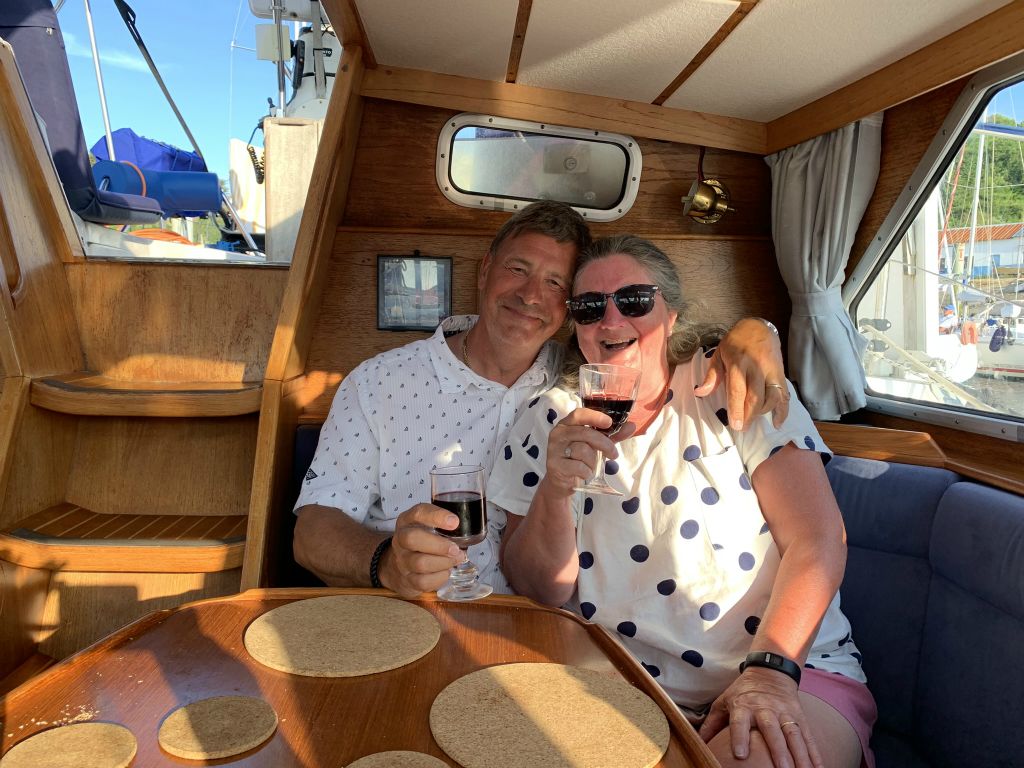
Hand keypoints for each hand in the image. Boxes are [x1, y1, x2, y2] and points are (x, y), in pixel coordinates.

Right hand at [380, 503, 465, 597]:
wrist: (401, 566)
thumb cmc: (423, 541)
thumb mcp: (429, 526)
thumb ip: (444, 524)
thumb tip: (470, 528)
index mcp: (407, 521)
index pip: (418, 513)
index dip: (436, 516)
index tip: (455, 522)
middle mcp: (400, 539)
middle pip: (412, 539)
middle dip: (439, 545)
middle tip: (456, 549)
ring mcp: (402, 561)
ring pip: (420, 563)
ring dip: (444, 562)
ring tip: (457, 559)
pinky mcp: (407, 579)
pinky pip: (423, 581)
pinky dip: (439, 577)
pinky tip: (446, 572)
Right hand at [542, 409, 633, 496]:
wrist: (561, 481)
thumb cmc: (578, 458)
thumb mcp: (595, 445)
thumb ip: (612, 435)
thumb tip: (632, 426)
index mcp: (567, 424)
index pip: (579, 414)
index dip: (594, 417)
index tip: (609, 423)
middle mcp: (558, 434)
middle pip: (585, 433)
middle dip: (604, 444)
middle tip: (614, 454)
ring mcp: (554, 449)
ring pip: (583, 451)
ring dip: (593, 461)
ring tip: (591, 466)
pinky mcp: (554, 465)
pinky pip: (578, 466)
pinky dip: (586, 472)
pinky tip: (584, 474)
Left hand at [695, 317, 788, 429]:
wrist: (758, 328)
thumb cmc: (735, 342)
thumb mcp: (719, 354)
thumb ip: (712, 375)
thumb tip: (700, 393)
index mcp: (738, 363)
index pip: (738, 390)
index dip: (737, 409)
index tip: (735, 425)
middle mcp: (756, 368)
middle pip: (756, 397)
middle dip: (749, 416)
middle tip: (742, 428)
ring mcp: (771, 371)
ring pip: (771, 397)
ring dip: (763, 413)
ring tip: (752, 421)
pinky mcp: (781, 374)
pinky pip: (785, 395)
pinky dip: (782, 410)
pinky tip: (776, 422)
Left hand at [699, 667, 821, 767]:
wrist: (770, 671)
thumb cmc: (742, 692)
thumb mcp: (723, 702)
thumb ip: (712, 724)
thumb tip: (697, 743)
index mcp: (743, 705)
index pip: (740, 721)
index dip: (740, 736)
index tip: (740, 755)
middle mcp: (766, 708)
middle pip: (773, 730)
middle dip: (778, 750)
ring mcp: (785, 712)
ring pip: (794, 733)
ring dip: (800, 754)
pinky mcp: (799, 716)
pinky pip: (808, 735)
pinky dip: (815, 753)